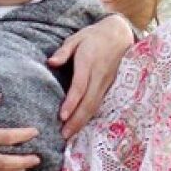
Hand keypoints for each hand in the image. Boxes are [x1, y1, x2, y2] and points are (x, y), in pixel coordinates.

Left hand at [48, 14, 134, 138]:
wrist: (119, 34)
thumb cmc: (94, 37)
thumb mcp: (77, 38)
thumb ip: (64, 51)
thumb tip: (51, 62)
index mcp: (89, 62)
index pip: (80, 86)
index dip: (72, 102)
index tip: (62, 116)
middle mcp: (99, 75)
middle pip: (89, 101)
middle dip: (77, 120)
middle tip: (64, 135)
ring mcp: (106, 82)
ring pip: (95, 106)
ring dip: (83, 122)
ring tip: (70, 135)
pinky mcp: (109, 87)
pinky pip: (99, 104)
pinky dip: (90, 116)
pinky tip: (81, 125)